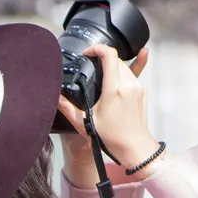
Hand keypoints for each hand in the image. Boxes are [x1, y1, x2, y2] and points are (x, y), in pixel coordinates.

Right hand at [57, 46, 153, 186]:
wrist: (135, 148)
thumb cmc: (111, 138)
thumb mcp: (84, 123)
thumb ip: (67, 107)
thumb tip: (55, 96)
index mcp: (114, 89)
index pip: (109, 55)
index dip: (97, 48)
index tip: (87, 52)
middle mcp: (128, 85)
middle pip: (116, 59)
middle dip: (102, 58)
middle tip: (90, 64)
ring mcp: (138, 88)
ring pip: (124, 66)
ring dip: (112, 66)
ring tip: (100, 75)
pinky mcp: (142, 92)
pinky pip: (132, 76)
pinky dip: (121, 75)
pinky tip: (114, 82)